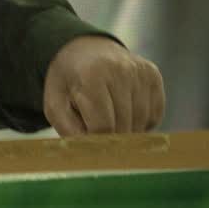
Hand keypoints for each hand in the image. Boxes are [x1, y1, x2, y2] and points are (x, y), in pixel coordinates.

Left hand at [43, 36, 164, 135]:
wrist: (83, 50)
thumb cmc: (67, 82)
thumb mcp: (55, 105)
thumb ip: (71, 132)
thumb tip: (95, 157)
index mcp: (92, 75)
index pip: (103, 127)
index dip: (95, 141)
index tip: (87, 142)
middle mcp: (121, 70)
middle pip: (124, 127)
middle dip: (109, 136)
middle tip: (94, 127)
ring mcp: (140, 72)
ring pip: (140, 123)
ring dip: (124, 130)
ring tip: (106, 115)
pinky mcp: (153, 76)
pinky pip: (153, 115)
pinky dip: (139, 121)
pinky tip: (122, 109)